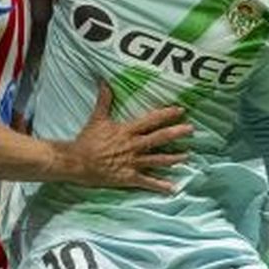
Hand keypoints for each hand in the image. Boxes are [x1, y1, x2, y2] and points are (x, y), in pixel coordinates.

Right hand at [61, 83, 191, 192]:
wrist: (76, 162)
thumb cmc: (87, 140)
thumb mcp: (97, 118)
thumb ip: (104, 100)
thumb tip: (104, 80)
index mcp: (127, 131)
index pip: (151, 120)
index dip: (167, 115)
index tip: (180, 110)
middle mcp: (133, 146)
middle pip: (159, 138)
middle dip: (176, 133)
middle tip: (192, 130)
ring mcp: (132, 163)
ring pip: (158, 160)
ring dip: (174, 158)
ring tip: (188, 156)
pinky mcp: (129, 178)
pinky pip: (147, 182)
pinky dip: (161, 186)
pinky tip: (173, 188)